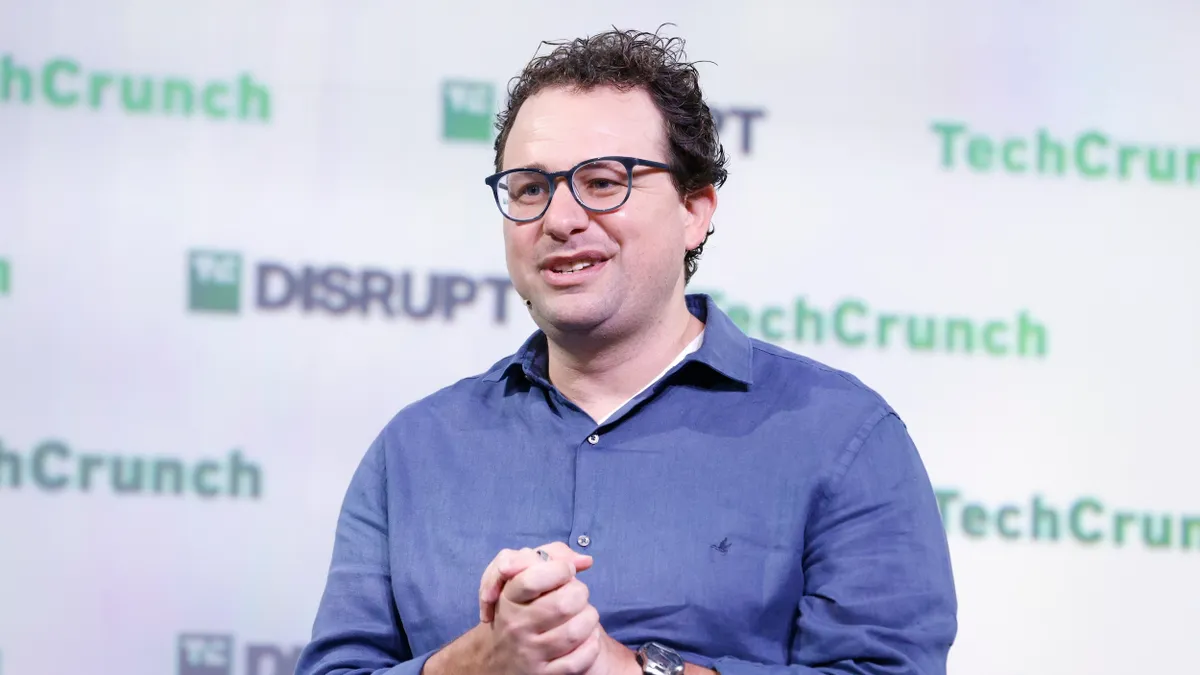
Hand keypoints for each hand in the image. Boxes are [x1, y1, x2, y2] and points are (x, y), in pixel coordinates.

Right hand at [483, 546, 601, 674]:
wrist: (498, 656)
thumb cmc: (520, 606)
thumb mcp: (522, 575)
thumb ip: (551, 555)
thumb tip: (585, 560)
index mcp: (508, 598)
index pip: (533, 579)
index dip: (560, 569)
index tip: (566, 570)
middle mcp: (516, 626)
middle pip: (563, 604)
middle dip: (579, 593)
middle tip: (576, 594)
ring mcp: (530, 652)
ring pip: (575, 632)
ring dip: (589, 618)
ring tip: (584, 614)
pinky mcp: (543, 674)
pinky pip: (579, 660)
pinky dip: (590, 645)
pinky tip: (587, 637)